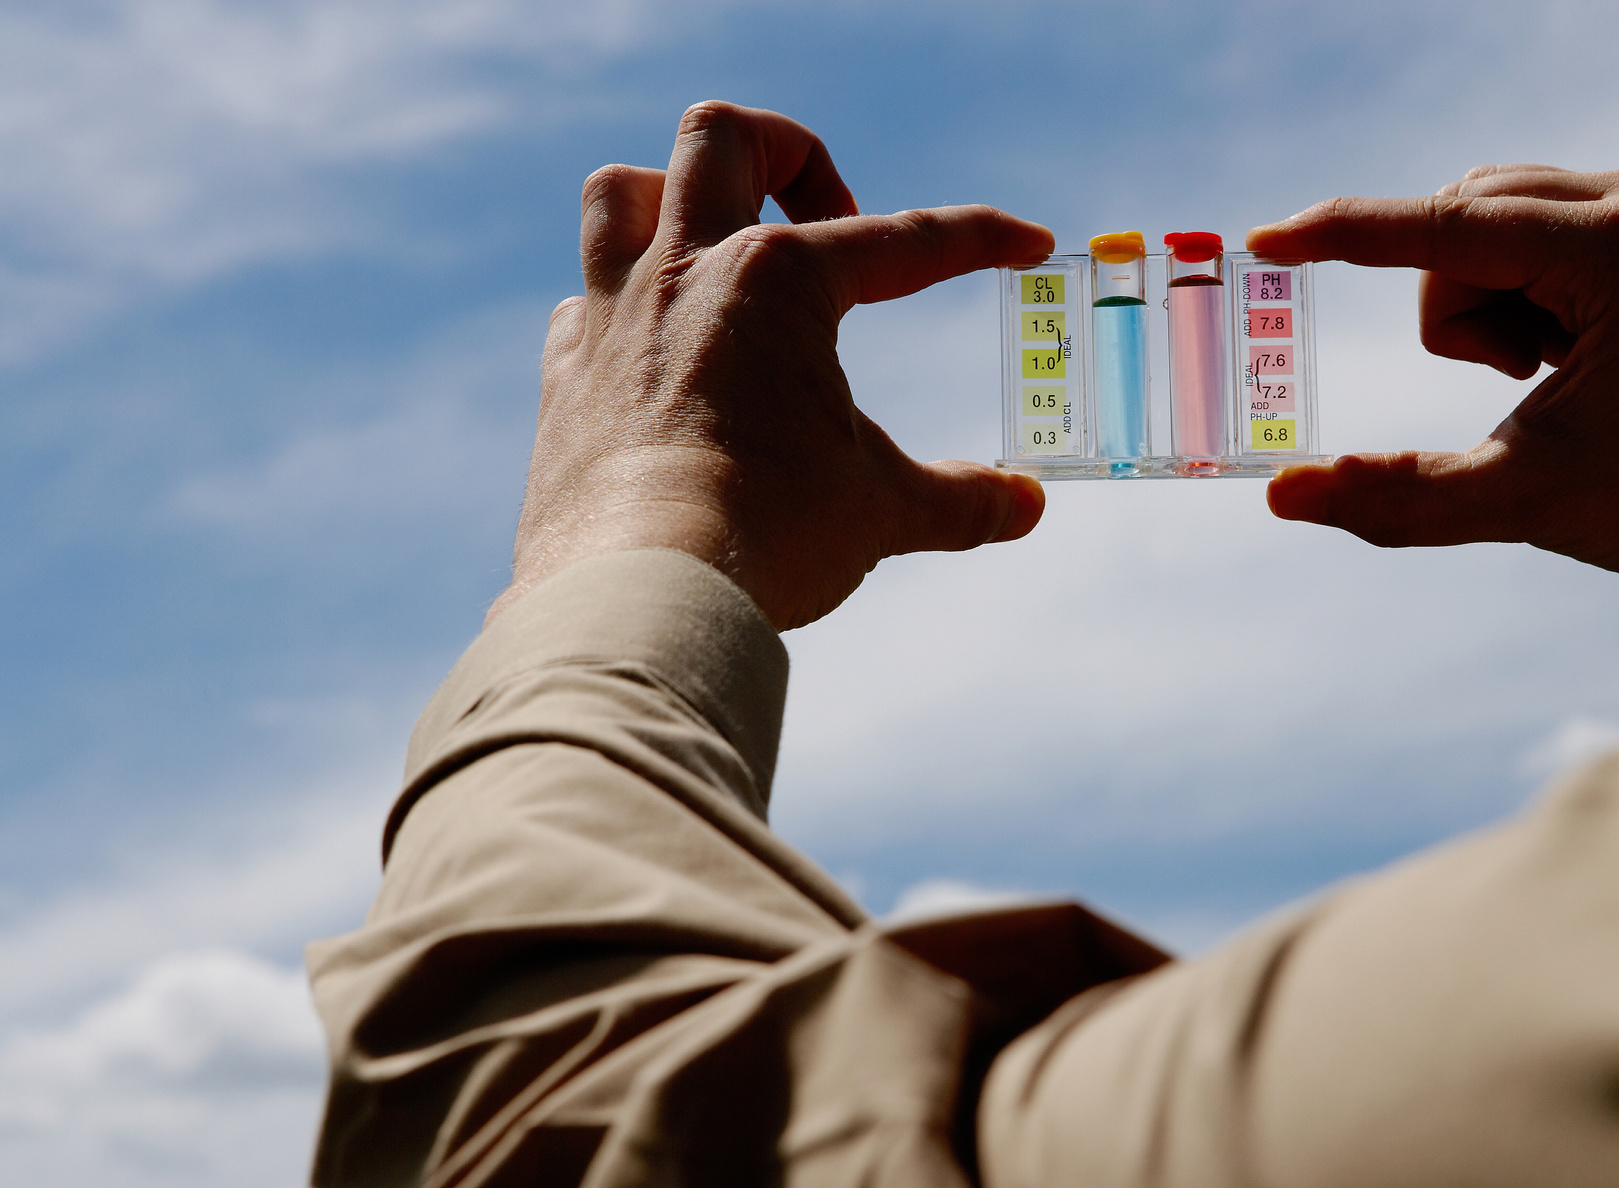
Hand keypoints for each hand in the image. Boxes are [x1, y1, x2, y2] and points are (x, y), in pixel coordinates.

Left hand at [493, 102, 1051, 630]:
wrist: (640, 591)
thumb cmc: (769, 536)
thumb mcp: (882, 511)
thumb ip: (959, 500)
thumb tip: (1025, 508)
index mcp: (777, 281)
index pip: (901, 242)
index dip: (979, 240)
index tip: (1026, 243)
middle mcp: (686, 272)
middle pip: (726, 139)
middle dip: (789, 154)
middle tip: (828, 222)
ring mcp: (614, 317)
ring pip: (623, 191)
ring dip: (674, 198)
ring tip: (720, 253)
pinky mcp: (566, 376)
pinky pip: (582, 303)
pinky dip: (623, 311)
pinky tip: (659, 357)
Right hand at [1248, 164, 1618, 649]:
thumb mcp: (1524, 500)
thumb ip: (1396, 497)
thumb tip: (1282, 496)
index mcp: (1617, 253)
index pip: (1443, 228)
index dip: (1344, 235)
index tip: (1265, 241)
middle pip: (1456, 222)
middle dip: (1453, 313)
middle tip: (1519, 381)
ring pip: (1480, 222)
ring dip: (1480, 305)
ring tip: (1549, 372)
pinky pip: (1521, 224)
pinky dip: (1512, 291)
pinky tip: (1568, 348)